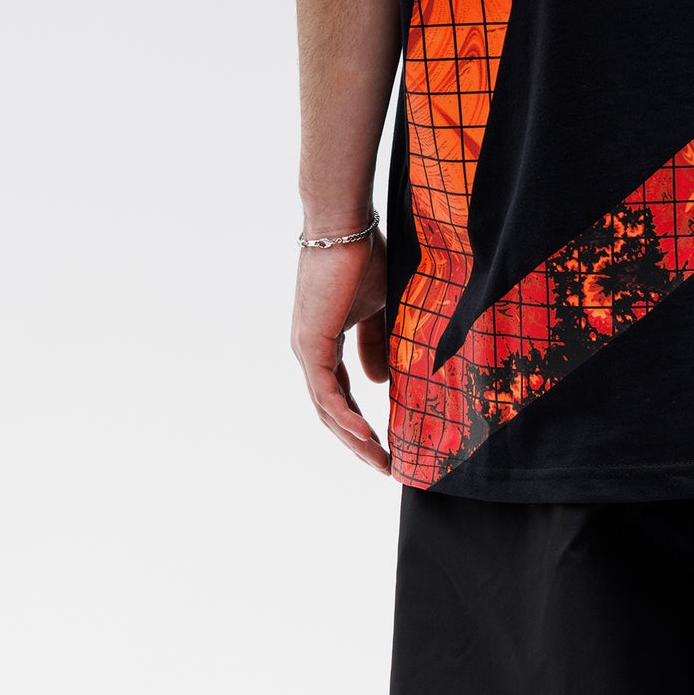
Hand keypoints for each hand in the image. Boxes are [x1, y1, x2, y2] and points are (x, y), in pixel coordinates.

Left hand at [291, 228, 392, 473]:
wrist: (345, 229)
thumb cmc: (363, 258)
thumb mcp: (379, 308)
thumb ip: (377, 344)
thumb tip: (379, 384)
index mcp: (324, 343)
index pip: (341, 393)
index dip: (362, 420)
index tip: (387, 442)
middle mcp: (310, 352)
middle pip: (331, 411)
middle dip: (358, 441)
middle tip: (384, 465)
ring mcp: (306, 350)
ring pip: (327, 409)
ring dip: (354, 438)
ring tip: (381, 460)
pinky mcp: (309, 345)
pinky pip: (327, 393)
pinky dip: (346, 417)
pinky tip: (366, 435)